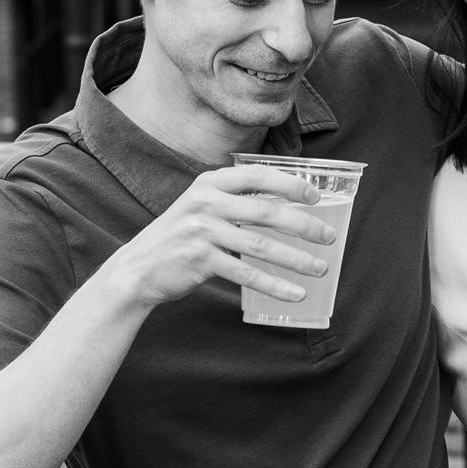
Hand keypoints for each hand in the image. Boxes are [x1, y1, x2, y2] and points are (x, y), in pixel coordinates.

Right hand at [102, 162, 338, 313]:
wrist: (137, 269)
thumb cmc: (179, 237)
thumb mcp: (202, 206)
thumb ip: (235, 201)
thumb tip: (286, 207)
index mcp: (211, 182)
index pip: (258, 175)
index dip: (291, 183)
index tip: (316, 196)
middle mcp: (206, 201)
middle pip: (267, 211)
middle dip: (304, 225)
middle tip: (329, 237)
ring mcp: (202, 231)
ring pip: (261, 244)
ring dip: (296, 258)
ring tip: (320, 268)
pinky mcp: (199, 260)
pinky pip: (246, 273)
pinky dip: (274, 284)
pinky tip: (294, 292)